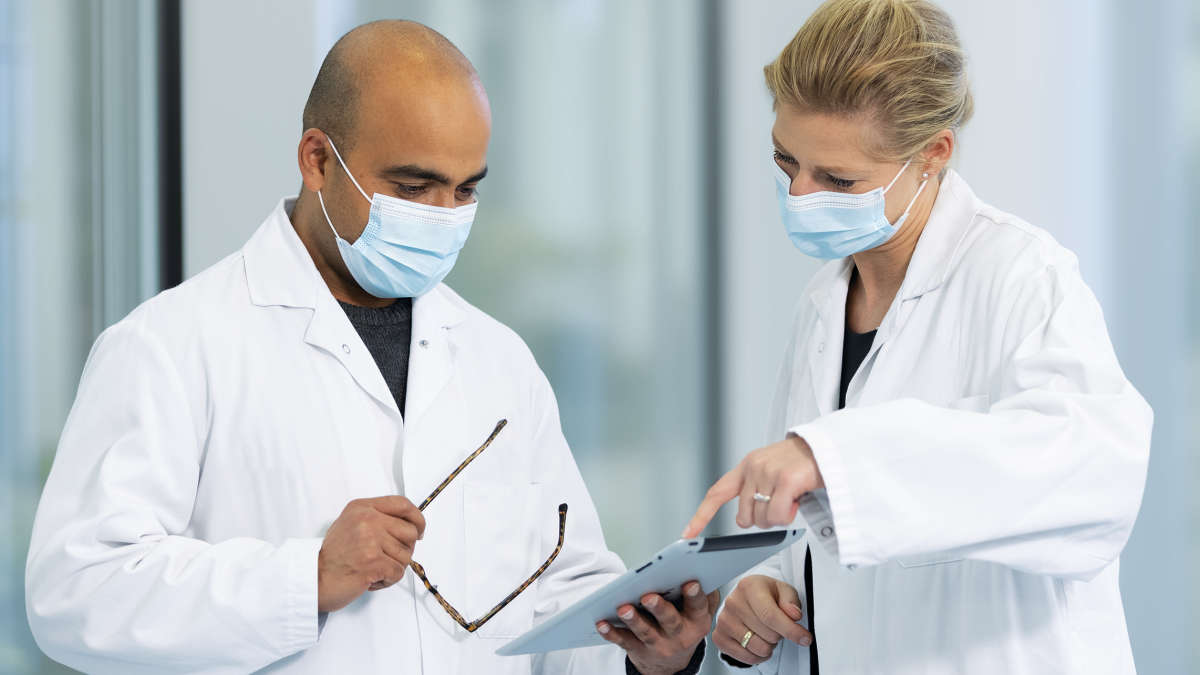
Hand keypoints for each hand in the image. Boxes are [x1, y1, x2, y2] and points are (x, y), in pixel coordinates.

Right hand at [317, 496, 425, 612]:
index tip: (419, 531)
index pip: (402, 504)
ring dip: (393, 567)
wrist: (314, 578)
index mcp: (362, 507)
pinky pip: (398, 572)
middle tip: (387, 558)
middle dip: (404, 549)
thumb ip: (377, 519)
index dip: (417, 518)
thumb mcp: (351, 524)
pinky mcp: (373, 562)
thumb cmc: (334, 555)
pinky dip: (388, 580)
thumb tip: (410, 525)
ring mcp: (370, 540)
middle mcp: (367, 519)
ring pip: (406, 555)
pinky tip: (371, 579)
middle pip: (410, 532)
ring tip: (373, 569)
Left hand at [595, 581, 717, 674]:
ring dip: (634, 620)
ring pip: (646, 632)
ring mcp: (659, 645)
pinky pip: (624, 641)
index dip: (695, 595)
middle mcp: (680, 635)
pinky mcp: (639, 650)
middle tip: (648, 597)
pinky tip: (602, 623)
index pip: (698, 606)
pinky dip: (612, 633)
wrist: (672, 661)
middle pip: (670, 621)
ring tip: (624, 609)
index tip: (690, 582)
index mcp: (697, 620)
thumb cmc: (685, 623)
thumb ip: (702, 584)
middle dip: (659, 608)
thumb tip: (693, 549)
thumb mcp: (699, 607)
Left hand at [682, 436, 822, 537]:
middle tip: (780, 506)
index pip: (717, 493)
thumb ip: (755, 490)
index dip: (701, 515)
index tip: (687, 533)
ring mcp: (769, 472)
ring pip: (762, 519)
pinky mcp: (787, 480)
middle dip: (762, 519)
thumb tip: (745, 520)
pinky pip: (778, 516)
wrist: (829, 448)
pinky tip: (797, 500)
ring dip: (778, 518)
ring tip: (791, 500)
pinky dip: (788, 516)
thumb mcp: (771, 471)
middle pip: (744, 517)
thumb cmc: (802, 464)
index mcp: (746, 466)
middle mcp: (753, 467)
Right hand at [713, 575, 811, 664]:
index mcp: (749, 587)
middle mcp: (733, 602)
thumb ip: (791, 601)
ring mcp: (724, 620)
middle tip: (776, 625)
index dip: (791, 630)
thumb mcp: (783, 591)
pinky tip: (759, 642)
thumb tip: (793, 615)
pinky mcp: (719, 637)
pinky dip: (758, 655)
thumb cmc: (765, 594)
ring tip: (766, 632)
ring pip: (758, 648)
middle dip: (780, 635)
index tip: (805, 638)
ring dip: (769, 645)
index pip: (770, 615)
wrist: (746, 597)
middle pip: (768, 634)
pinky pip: (746, 657)